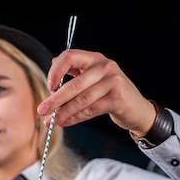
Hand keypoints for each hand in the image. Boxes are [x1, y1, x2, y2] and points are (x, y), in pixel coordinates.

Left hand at [37, 49, 156, 136]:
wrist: (137, 109)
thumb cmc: (111, 94)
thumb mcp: (94, 79)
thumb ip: (76, 73)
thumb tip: (52, 71)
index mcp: (95, 58)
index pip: (69, 56)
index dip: (55, 71)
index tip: (48, 86)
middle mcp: (105, 66)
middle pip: (74, 83)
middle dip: (55, 99)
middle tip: (42, 110)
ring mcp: (113, 81)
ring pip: (81, 99)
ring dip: (64, 112)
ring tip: (52, 121)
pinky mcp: (117, 98)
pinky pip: (90, 110)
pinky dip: (75, 118)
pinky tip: (66, 122)